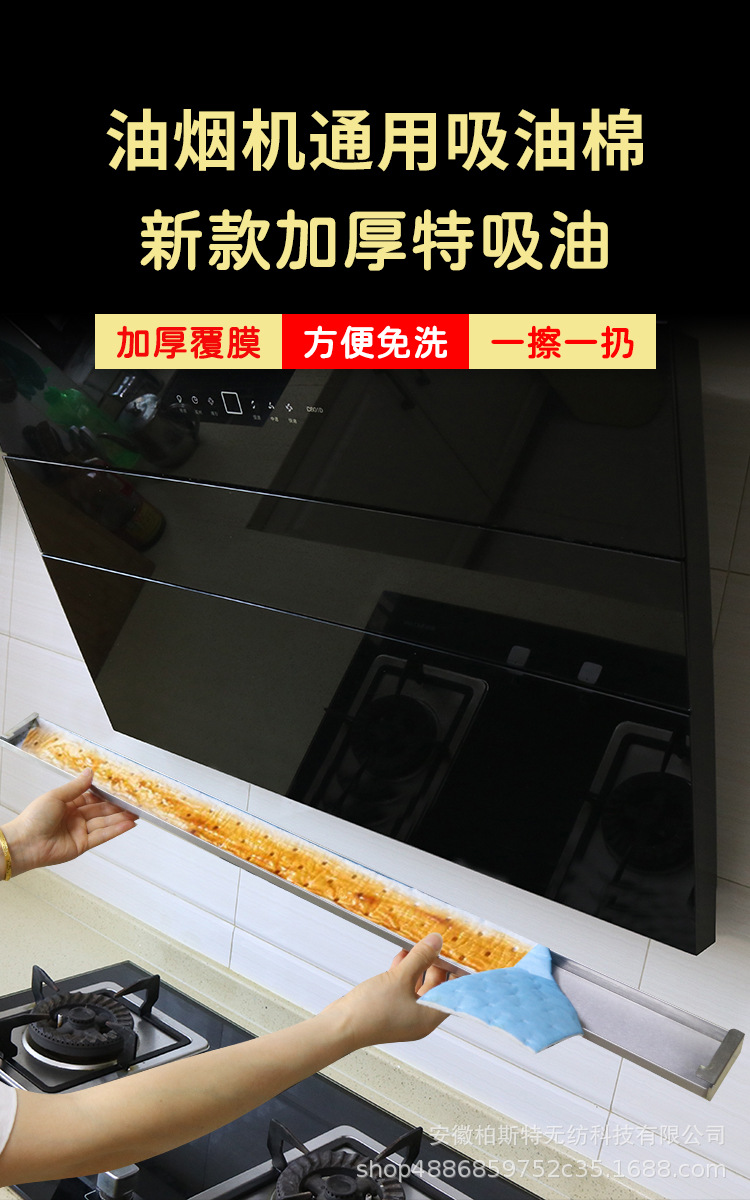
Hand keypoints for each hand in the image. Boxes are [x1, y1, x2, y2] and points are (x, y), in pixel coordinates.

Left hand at [1, 769, 136, 875]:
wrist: (24, 843)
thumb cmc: (33, 819)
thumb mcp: (56, 796)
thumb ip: (76, 786)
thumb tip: (89, 773)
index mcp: (67, 805)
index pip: (92, 797)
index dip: (105, 794)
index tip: (118, 789)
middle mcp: (74, 818)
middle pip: (101, 811)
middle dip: (117, 806)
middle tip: (132, 802)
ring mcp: (79, 832)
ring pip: (104, 823)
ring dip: (120, 818)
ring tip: (135, 813)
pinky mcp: (82, 845)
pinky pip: (102, 836)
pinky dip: (116, 830)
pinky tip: (127, 824)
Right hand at [320, 933, 449, 1049]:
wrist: (340, 1026)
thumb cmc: (370, 1013)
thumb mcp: (400, 978)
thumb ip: (420, 957)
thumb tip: (436, 942)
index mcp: (429, 1018)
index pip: (453, 995)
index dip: (457, 974)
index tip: (458, 956)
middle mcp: (419, 1019)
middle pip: (436, 989)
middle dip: (436, 966)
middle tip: (436, 946)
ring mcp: (403, 1014)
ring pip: (418, 986)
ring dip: (419, 966)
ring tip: (420, 946)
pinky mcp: (389, 1009)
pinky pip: (403, 988)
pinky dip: (404, 972)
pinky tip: (401, 956)